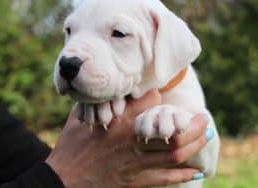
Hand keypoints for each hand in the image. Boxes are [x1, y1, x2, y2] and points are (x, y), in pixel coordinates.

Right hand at [46, 90, 209, 186]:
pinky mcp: (134, 181)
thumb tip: (107, 91)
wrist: (64, 178)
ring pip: (173, 154)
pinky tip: (195, 170)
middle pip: (172, 133)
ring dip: (194, 145)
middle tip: (204, 118)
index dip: (161, 99)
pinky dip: (182, 174)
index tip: (166, 98)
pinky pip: (164, 178)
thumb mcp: (79, 117)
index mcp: (119, 123)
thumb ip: (97, 103)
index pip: (150, 103)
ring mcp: (135, 164)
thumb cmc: (71, 145)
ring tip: (207, 137)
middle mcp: (132, 142)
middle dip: (193, 125)